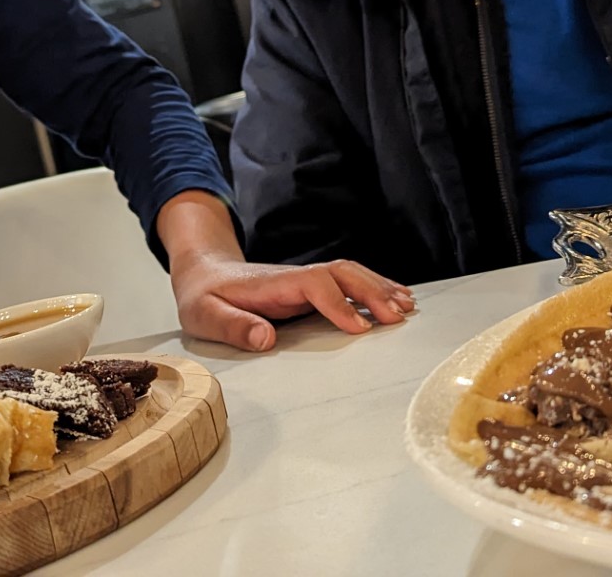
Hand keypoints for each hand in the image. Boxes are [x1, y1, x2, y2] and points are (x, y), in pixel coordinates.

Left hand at [170, 249, 414, 351]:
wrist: (203, 272)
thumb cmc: (204, 296)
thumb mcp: (204, 315)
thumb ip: (233, 326)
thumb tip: (266, 339)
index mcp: (273, 284)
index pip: (314, 284)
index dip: (339, 304)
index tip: (359, 329)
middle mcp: (295, 277)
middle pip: (341, 273)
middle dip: (372, 292)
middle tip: (399, 317)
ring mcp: (304, 281)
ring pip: (349, 274)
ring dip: (378, 288)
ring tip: (408, 308)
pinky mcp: (310, 288)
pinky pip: (346, 283)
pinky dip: (373, 288)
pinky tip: (395, 298)